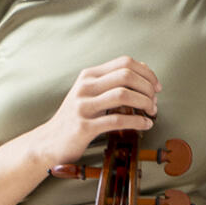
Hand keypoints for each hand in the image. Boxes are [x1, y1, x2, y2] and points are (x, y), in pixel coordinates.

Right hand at [35, 57, 160, 166]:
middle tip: (155, 101)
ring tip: (151, 112)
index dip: (146, 73)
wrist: (49, 142)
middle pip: (126, 75)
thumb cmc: (75, 118)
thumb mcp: (89, 94)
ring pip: (123, 94)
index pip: (124, 63)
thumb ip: (111, 82)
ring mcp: (82, 107)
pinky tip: (145, 125)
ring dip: (144, 103)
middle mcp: (84, 88)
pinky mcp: (84, 127)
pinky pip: (117, 120)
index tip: (156, 87)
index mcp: (88, 76)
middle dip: (147, 88)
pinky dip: (137, 122)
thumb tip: (145, 72)